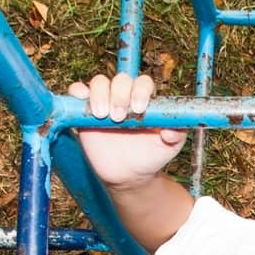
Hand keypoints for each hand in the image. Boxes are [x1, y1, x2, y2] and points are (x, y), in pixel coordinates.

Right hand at [68, 72, 186, 186]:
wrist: (128, 175)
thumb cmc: (151, 156)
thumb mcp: (169, 147)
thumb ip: (176, 135)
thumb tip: (170, 130)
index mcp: (146, 100)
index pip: (143, 82)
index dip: (140, 90)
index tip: (140, 109)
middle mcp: (125, 96)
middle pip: (121, 79)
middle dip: (120, 95)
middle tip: (119, 117)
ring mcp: (104, 101)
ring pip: (99, 82)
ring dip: (100, 94)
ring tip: (103, 115)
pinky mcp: (85, 111)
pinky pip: (78, 91)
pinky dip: (77, 90)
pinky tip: (82, 100)